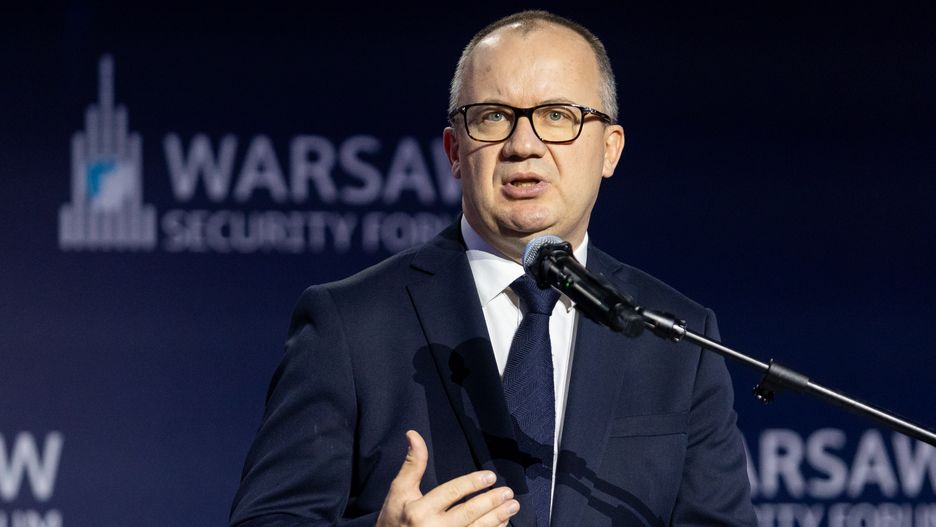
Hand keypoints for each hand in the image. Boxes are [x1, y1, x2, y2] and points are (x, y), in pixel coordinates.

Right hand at [376, 430, 519, 526]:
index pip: (451, 493)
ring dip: (496, 519)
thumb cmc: (393, 518)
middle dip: (491, 502)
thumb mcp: (399, 490)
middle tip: (508, 492)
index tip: (490, 476)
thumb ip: (412, 464)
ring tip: (512, 506)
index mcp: (419, 511)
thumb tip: (414, 434)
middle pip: (468, 513)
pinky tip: (502, 525)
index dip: (472, 484)